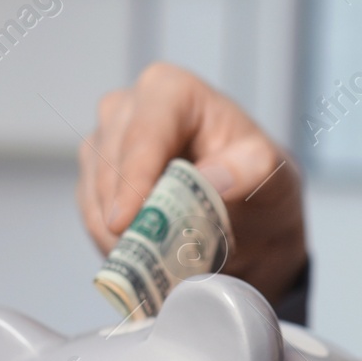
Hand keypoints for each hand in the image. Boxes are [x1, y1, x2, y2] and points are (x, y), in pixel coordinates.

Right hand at [78, 62, 305, 304]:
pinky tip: (138, 260)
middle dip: (123, 212)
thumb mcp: (271, 176)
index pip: (144, 133)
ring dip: (114, 234)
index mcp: (174, 91)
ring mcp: (108, 141)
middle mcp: (130, 107)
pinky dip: (109, 241)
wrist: (252, 215)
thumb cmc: (260, 183)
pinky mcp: (97, 177)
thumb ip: (246, 172)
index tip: (126, 222)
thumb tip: (208, 178)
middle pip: (110, 161)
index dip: (133, 178)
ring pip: (94, 190)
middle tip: (146, 258)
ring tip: (149, 268)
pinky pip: (90, 211)